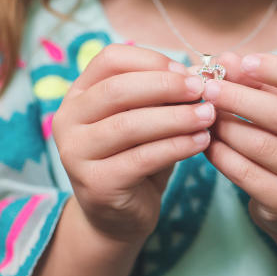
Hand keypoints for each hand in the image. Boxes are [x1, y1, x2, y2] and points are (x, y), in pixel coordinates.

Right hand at [51, 45, 215, 242]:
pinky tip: (201, 141)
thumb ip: (162, 96)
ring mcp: (76, 153)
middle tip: (202, 90)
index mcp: (79, 94)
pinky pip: (141, 158)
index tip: (187, 72)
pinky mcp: (96, 183)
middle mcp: (68, 120)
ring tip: (208, 116)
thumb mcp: (146, 120)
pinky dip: (176, 146)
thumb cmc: (136, 158)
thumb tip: (198, 72)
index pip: (110, 59)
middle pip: (118, 90)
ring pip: (129, 125)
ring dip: (175, 118)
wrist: (117, 216)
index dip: (151, 60)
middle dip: (166, 86)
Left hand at [202, 52, 276, 239]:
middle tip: (210, 88)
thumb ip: (263, 83)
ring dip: (226, 127)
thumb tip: (225, 60)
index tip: (244, 62)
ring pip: (261, 146)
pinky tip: (209, 142)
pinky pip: (247, 174)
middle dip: (240, 98)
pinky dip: (222, 155)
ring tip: (207, 115)